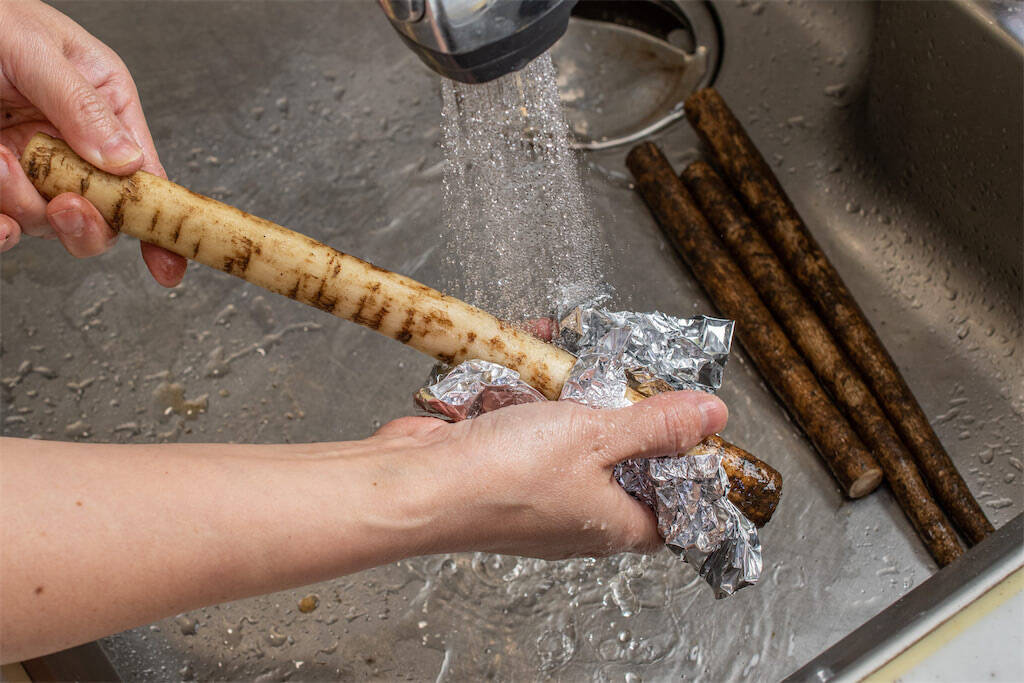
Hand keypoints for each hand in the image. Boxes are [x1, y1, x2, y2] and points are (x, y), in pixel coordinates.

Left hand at [0, 0, 185, 285]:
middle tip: (63, 203)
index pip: (146, 175)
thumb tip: (127, 161)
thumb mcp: (36, 49)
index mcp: (104, 106)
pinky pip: (5, 225)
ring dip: (22, 204)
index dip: (160, 222)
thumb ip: (82, 105)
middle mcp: (75, 144)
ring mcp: (32, 169)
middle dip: (84, 219)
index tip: (168, 265)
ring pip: (47, 222)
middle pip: (102, 214)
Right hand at [371, 390, 728, 559]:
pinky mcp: (498, 463)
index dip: (687, 474)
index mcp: (612, 524)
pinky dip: (529, 391)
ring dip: (571, 395)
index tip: (692, 428)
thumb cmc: (504, 477)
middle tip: (628, 377)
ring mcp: (534, 490)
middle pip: (620, 465)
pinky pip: (527, 423)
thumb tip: (713, 417)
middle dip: (622, 415)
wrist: (415, 483)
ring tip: (573, 357)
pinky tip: (526, 356)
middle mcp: (575, 514)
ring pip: (570, 436)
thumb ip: (653, 426)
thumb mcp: (596, 438)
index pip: (671, 511)